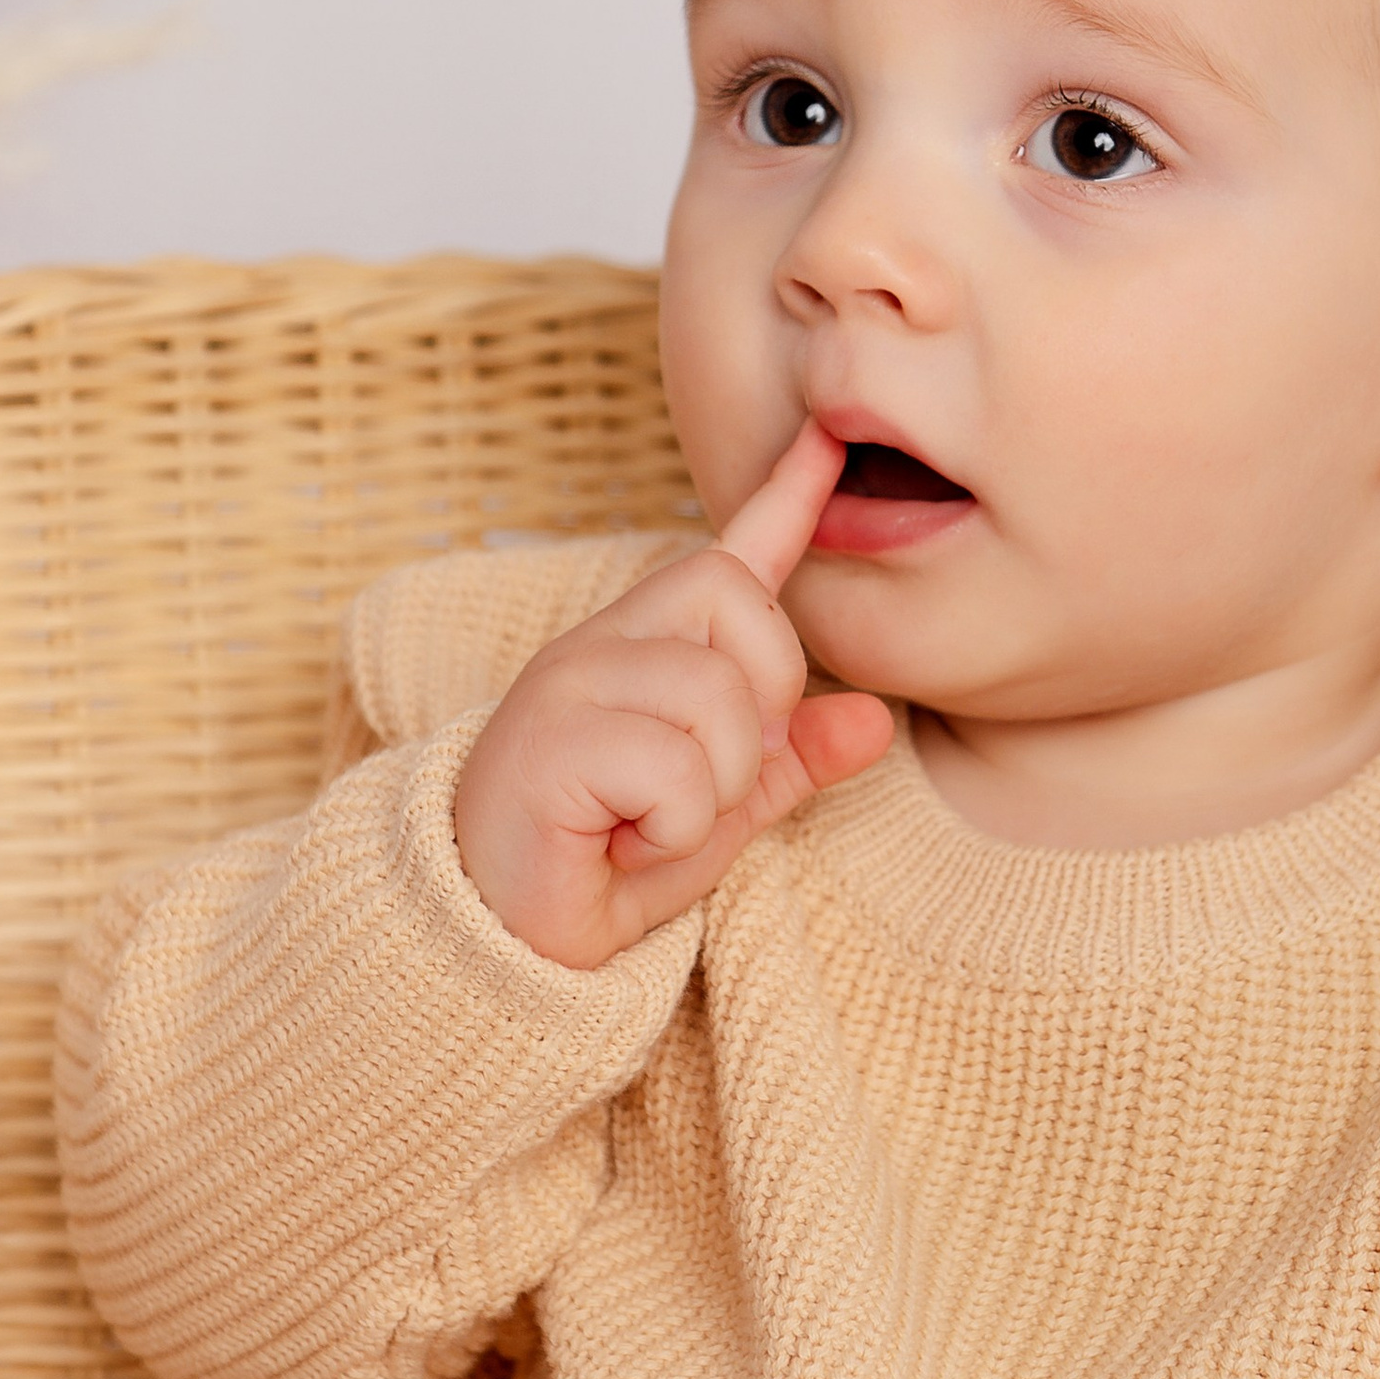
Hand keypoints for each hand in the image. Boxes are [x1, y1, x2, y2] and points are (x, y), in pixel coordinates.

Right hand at [452, 422, 893, 968]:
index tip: (827, 440)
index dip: (785, 497)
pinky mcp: (550, 738)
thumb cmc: (603, 863)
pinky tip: (625, 841)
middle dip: (762, 701)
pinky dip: (676, 827)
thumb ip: (790, 761)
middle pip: (740, 601)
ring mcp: (571, 682)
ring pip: (717, 697)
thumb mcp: (721, 812)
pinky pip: (676, 769)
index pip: (729, 556)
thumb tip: (876, 720)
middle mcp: (605, 643)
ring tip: (654, 821)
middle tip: (706, 780)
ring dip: (716, 787)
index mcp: (649, 649)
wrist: (504, 938)